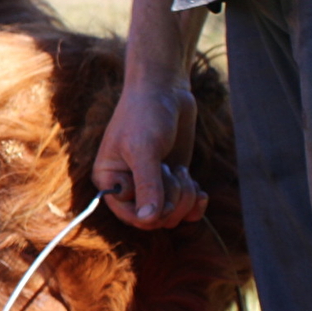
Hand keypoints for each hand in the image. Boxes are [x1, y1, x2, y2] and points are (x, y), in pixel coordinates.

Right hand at [92, 82, 207, 228]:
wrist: (164, 89)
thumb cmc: (145, 115)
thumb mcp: (144, 149)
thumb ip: (148, 185)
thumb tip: (149, 221)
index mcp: (111, 181)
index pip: (130, 216)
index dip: (150, 212)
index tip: (161, 183)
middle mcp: (129, 187)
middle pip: (154, 219)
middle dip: (172, 200)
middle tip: (174, 172)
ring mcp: (153, 185)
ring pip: (172, 215)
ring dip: (185, 198)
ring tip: (182, 172)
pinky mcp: (173, 180)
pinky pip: (186, 208)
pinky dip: (196, 203)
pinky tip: (200, 189)